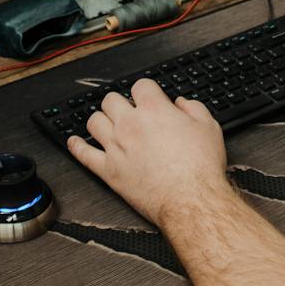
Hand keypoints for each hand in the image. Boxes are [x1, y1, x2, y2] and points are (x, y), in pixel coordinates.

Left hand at [68, 79, 230, 228]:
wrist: (190, 200)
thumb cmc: (200, 167)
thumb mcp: (209, 127)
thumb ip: (193, 108)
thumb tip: (182, 103)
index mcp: (154, 109)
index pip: (140, 85)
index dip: (146, 91)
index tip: (148, 98)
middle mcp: (130, 124)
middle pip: (111, 100)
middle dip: (120, 103)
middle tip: (128, 111)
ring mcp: (116, 147)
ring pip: (94, 121)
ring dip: (101, 119)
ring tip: (108, 124)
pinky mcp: (108, 170)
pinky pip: (83, 154)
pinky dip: (76, 146)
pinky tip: (75, 142)